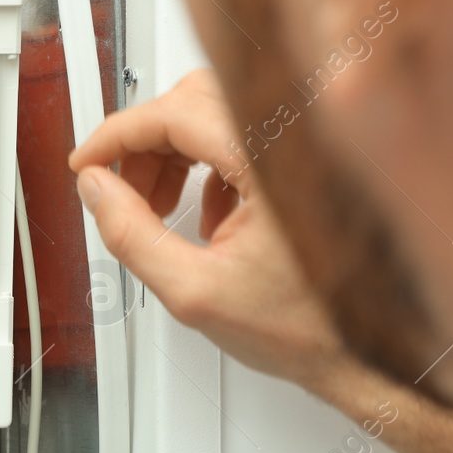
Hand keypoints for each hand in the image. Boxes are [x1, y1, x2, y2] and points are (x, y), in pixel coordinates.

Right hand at [69, 69, 352, 394]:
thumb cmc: (306, 327)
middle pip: (192, 101)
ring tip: (159, 210)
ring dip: (174, 156)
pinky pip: (244, 138)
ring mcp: (306, 148)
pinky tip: (206, 219)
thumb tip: (96, 190)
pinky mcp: (309, 162)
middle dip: (144, 145)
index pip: (174, 112)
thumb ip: (130, 235)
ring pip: (216, 115)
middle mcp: (296, 140)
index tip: (87, 161)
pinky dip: (208, 168)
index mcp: (270, 160)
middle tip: (119, 191)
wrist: (364, 351)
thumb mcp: (193, 291)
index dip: (117, 134)